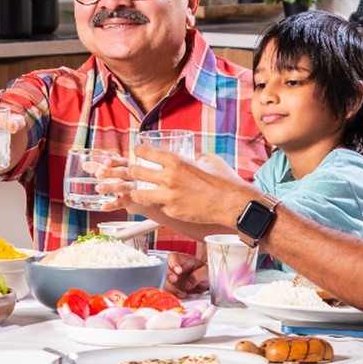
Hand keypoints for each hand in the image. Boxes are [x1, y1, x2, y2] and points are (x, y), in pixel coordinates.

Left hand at [101, 145, 254, 240]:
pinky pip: (159, 207)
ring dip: (136, 193)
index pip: (145, 152)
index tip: (137, 152)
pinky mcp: (172, 211)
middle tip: (131, 173)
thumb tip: (190, 156)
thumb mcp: (208, 160)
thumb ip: (194, 157)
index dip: (138, 151)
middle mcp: (168, 177)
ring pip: (139, 194)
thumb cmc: (224, 180)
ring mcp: (168, 196)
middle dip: (130, 172)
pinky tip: (163, 204)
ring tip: (138, 193)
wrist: (232, 203)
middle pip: (135, 172)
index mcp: (176, 160)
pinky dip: (160, 205)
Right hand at [166, 252, 207, 295]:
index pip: (173, 257)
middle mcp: (173, 268)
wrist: (204, 283)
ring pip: (164, 282)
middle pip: (164, 270)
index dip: (173, 263)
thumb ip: (198, 275)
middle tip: (175, 280)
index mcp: (181, 259)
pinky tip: (180, 296)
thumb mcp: (205, 272)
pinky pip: (167, 292)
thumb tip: (189, 283)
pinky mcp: (171, 289)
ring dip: (171, 288)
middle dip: (168, 276)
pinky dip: (173, 295)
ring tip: (182, 293)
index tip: (179, 270)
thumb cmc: (204, 273)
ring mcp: (171, 279)